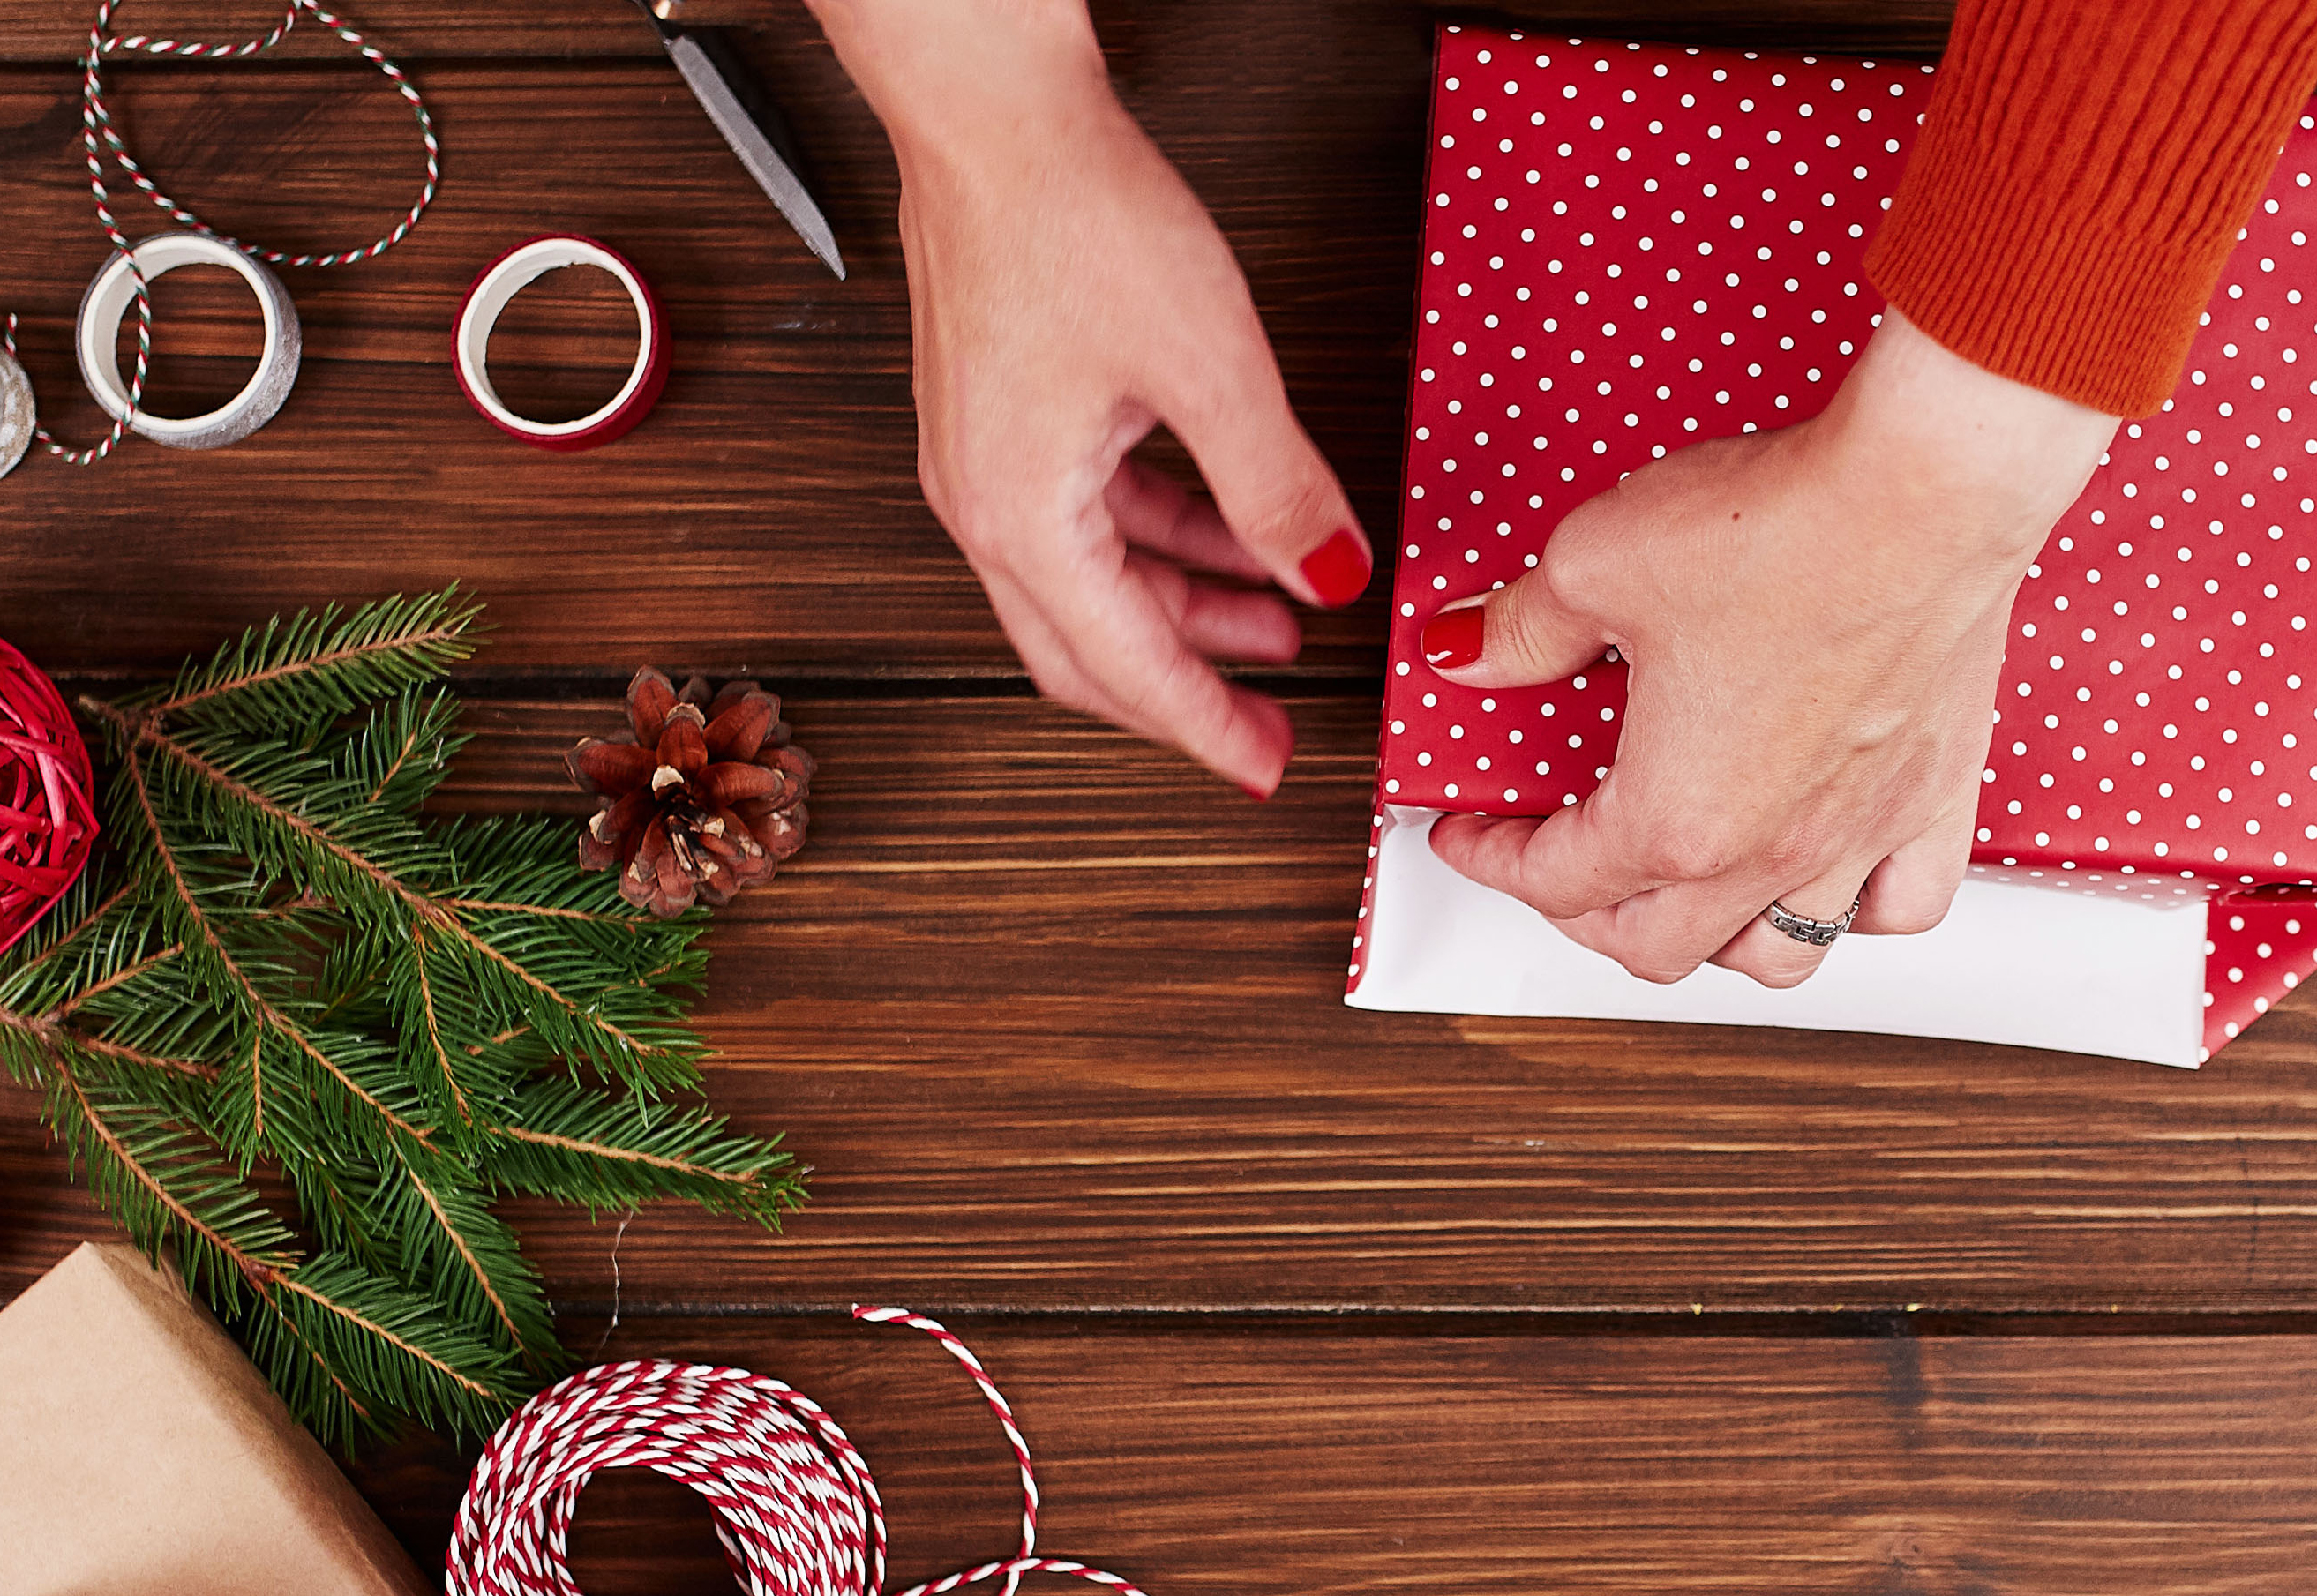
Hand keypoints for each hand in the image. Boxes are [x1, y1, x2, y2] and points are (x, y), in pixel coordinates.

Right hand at [811, 0, 1367, 797]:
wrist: (992, 112)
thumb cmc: (1066, 213)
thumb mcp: (1212, 368)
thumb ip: (1278, 488)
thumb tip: (1332, 572)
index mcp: (1021, 514)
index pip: (1128, 666)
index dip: (1206, 724)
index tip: (1264, 762)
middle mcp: (984, 501)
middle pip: (1089, 649)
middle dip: (1189, 689)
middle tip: (1265, 722)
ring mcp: (985, 457)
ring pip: (1092, 581)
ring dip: (1186, 606)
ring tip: (1278, 620)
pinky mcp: (1003, 411)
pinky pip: (1086, 514)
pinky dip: (1162, 537)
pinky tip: (1232, 524)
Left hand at [1419, 313, 2115, 986]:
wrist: (1926, 489)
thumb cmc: (1782, 530)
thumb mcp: (1598, 565)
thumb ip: (1523, 628)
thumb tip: (1468, 650)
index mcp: (1675, 815)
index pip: (1557, 879)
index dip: (1493, 858)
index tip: (1473, 833)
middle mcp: (1769, 849)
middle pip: (1658, 945)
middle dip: (1586, 915)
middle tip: (1557, 866)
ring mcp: (1859, 832)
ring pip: (1780, 952)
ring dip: (1718, 941)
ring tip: (1683, 896)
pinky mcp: (1934, 795)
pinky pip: (1904, 904)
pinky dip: (1860, 912)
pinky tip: (1836, 879)